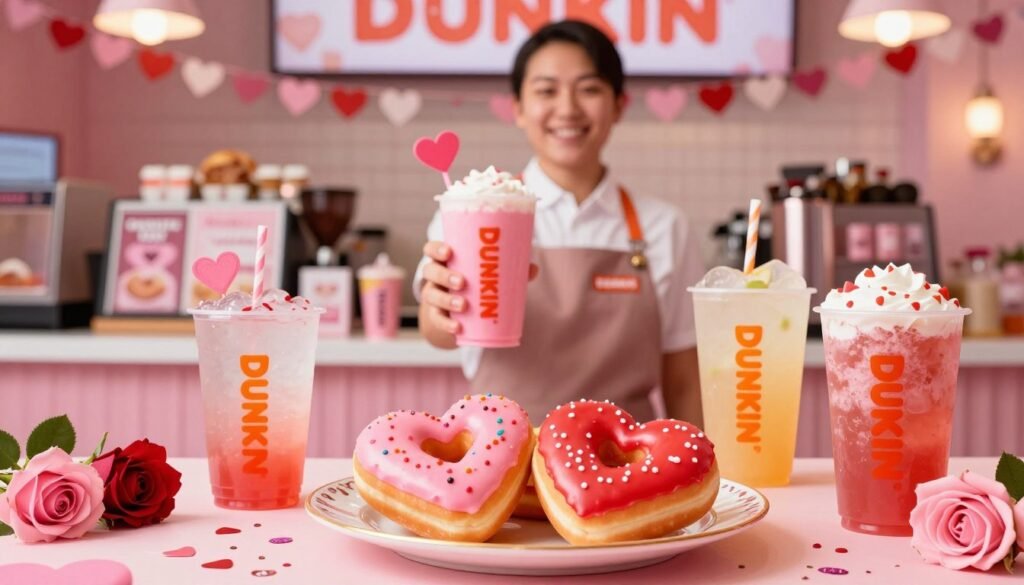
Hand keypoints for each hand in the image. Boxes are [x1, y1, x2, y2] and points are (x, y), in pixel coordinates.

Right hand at [419, 241, 540, 336]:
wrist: (461, 314)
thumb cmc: (477, 284)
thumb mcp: (488, 275)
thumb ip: (510, 270)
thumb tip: (533, 269)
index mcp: (446, 260)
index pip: (431, 249)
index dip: (435, 248)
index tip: (449, 251)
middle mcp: (435, 277)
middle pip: (430, 271)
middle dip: (444, 275)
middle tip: (462, 282)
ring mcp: (434, 296)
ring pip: (431, 295)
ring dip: (446, 300)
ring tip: (463, 305)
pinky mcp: (436, 316)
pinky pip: (436, 319)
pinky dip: (446, 324)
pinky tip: (457, 327)